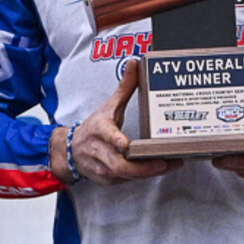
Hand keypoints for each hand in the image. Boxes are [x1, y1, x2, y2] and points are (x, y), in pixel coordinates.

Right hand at [67, 61, 168, 184]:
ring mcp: (104, 169)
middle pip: (119, 165)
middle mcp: (100, 152)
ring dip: (150, 172)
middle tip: (164, 161)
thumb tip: (135, 62)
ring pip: (127, 176)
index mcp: (99, 131)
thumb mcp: (109, 106)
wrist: (70, 152)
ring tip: (172, 164)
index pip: (106, 135)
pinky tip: (164, 168)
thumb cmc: (93, 128)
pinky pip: (129, 180)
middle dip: (142, 167)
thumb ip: (124, 86)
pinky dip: (146, 175)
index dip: (116, 140)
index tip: (125, 143)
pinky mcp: (110, 180)